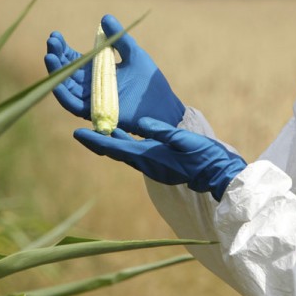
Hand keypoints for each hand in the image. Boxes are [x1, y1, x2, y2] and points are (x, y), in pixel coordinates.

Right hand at [44, 14, 185, 130]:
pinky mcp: (94, 112)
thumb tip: (105, 17)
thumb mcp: (133, 53)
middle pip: (66, 71)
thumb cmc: (148, 81)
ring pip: (65, 86)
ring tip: (49, 56)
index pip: (73, 59)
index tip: (55, 35)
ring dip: (55, 72)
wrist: (161, 105)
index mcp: (96, 71)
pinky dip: (63, 94)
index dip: (63, 48)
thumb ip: (119, 38)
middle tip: (52, 41)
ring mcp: (90, 99)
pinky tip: (56, 81)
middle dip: (56, 56)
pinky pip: (73, 105)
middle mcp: (89, 86)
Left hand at [74, 117, 246, 201]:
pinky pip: (136, 151)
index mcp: (148, 157)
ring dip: (110, 140)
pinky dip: (125, 141)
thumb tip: (140, 122)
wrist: (218, 174)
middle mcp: (146, 163)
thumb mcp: (183, 140)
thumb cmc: (203, 156)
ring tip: (97, 128)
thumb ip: (162, 131)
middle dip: (98, 141)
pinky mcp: (159, 163)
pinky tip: (123, 133)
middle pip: (115, 150)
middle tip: (80, 132)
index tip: (77, 133)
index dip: (95, 140)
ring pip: (124, 151)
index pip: (115, 147)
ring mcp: (152, 165)